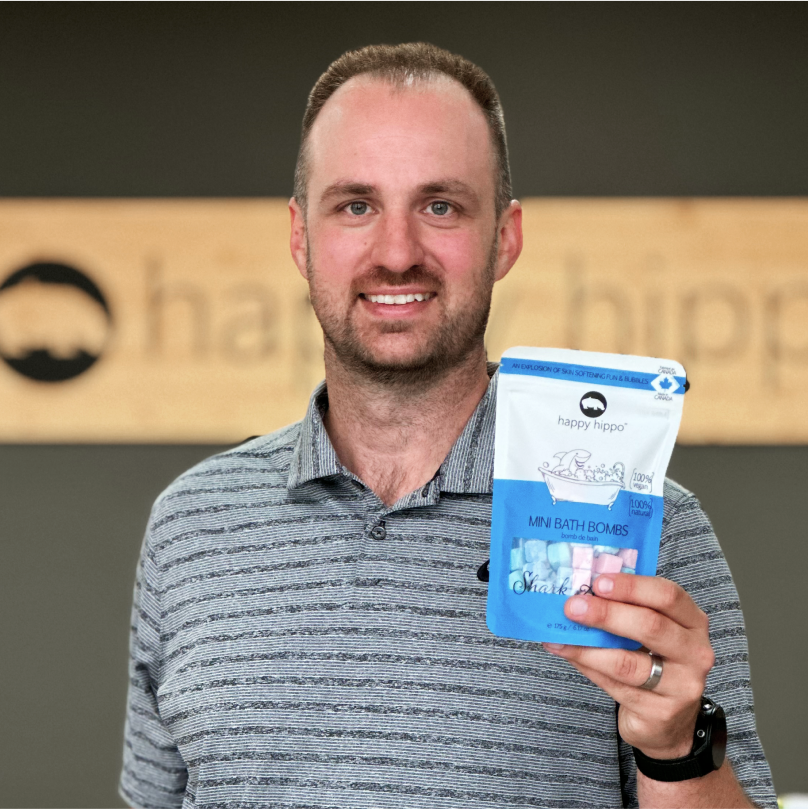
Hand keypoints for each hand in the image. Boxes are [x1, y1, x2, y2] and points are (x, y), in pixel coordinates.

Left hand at [543, 573, 715, 758]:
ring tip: (560, 636)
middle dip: (606, 614)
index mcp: (692, 622)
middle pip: (650, 626)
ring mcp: (681, 686)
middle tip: (573, 607)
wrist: (667, 719)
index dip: (632, 587)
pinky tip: (568, 654)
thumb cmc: (654, 661)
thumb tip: (580, 593)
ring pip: (627, 663)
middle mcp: (695, 653)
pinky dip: (587, 667)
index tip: (598, 583)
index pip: (668, 596)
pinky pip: (615, 686)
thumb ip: (625, 609)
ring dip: (587, 647)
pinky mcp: (660, 712)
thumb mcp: (652, 630)